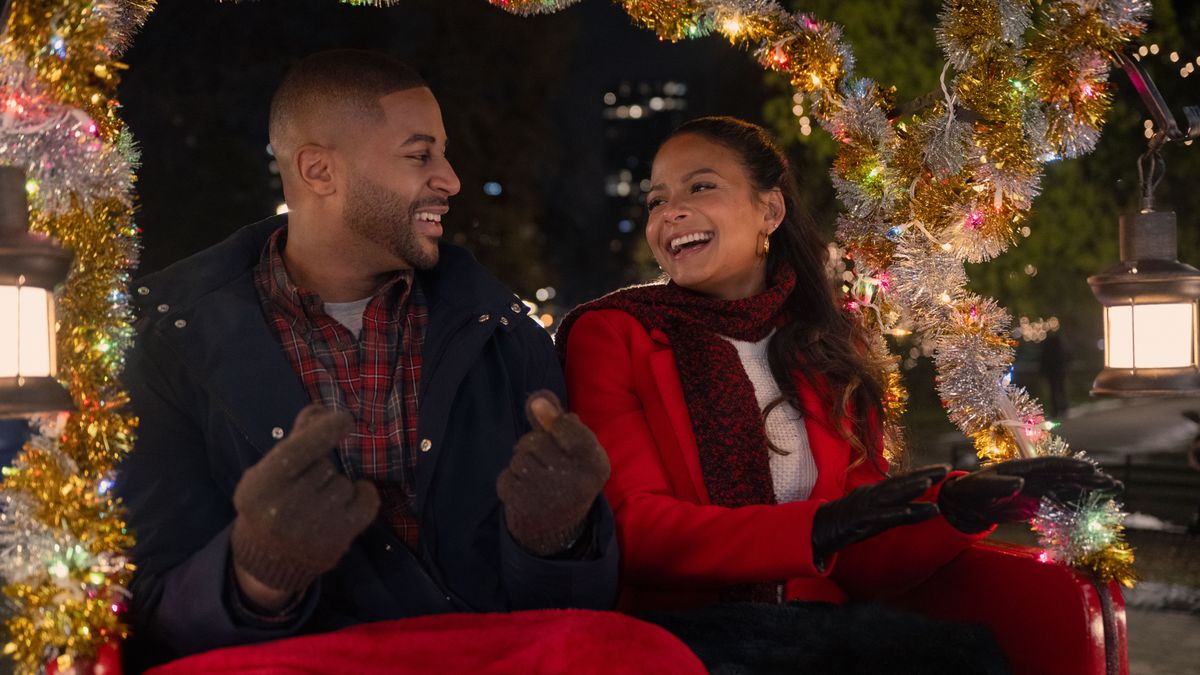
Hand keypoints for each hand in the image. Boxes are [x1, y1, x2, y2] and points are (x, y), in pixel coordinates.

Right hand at [231, 405, 379, 594]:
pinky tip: (349, 501)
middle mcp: (285, 508)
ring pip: (344, 484)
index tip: (344, 419)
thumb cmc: (269, 505)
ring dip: (338, 488)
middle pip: (325, 466)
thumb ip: (296, 439)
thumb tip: (320, 409)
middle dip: (320, 469)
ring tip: (317, 504)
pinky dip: (363, 495)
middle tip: (305, 488)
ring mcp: (312, 527)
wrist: (268, 561)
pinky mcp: (337, 540)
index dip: (325, 430)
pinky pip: (367, 502)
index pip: (301, 449)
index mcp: (261, 486)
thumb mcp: (269, 472)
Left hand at [496, 390, 610, 555]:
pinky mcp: (524, 505)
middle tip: (547, 464)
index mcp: (595, 463)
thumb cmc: (567, 475)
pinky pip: (506, 476)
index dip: (555, 424)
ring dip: (522, 463)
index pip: (567, 424)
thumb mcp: (574, 448)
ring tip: (537, 479)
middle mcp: (576, 480)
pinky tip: (527, 492)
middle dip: (534, 447)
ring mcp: (548, 494)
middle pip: (536, 440)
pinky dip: (511, 481)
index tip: (557, 434)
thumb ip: (557, 420)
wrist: (558, 527)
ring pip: (519, 457)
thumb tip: (536, 398)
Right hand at [811, 465, 946, 565]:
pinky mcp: (861, 520)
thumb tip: (919, 508)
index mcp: (876, 491)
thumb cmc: (848, 522)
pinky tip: (912, 511)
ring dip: (911, 488)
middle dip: (924, 475)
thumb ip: (896, 510)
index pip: (902, 479)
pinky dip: (898, 513)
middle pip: (901, 482)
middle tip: (946, 469)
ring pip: (892, 495)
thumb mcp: (875, 514)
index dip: (923, 472)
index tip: (944, 468)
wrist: (818, 528)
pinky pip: (883, 516)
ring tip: (929, 483)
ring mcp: (866, 505)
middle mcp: (872, 494)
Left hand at [938, 456, 1119, 533]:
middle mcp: (1034, 475)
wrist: (965, 501)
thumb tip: (1020, 483)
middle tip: (1115, 484)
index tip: (1090, 469)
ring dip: (1090, 490)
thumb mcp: (981, 487)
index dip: (1071, 466)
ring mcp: (1037, 488)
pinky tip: (1094, 507)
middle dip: (1091, 479)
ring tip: (1113, 492)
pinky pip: (1061, 502)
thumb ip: (999, 485)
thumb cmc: (971, 491)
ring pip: (1069, 488)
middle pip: (1067, 475)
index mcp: (1022, 467)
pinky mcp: (1037, 501)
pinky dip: (1078, 504)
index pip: (1051, 465)